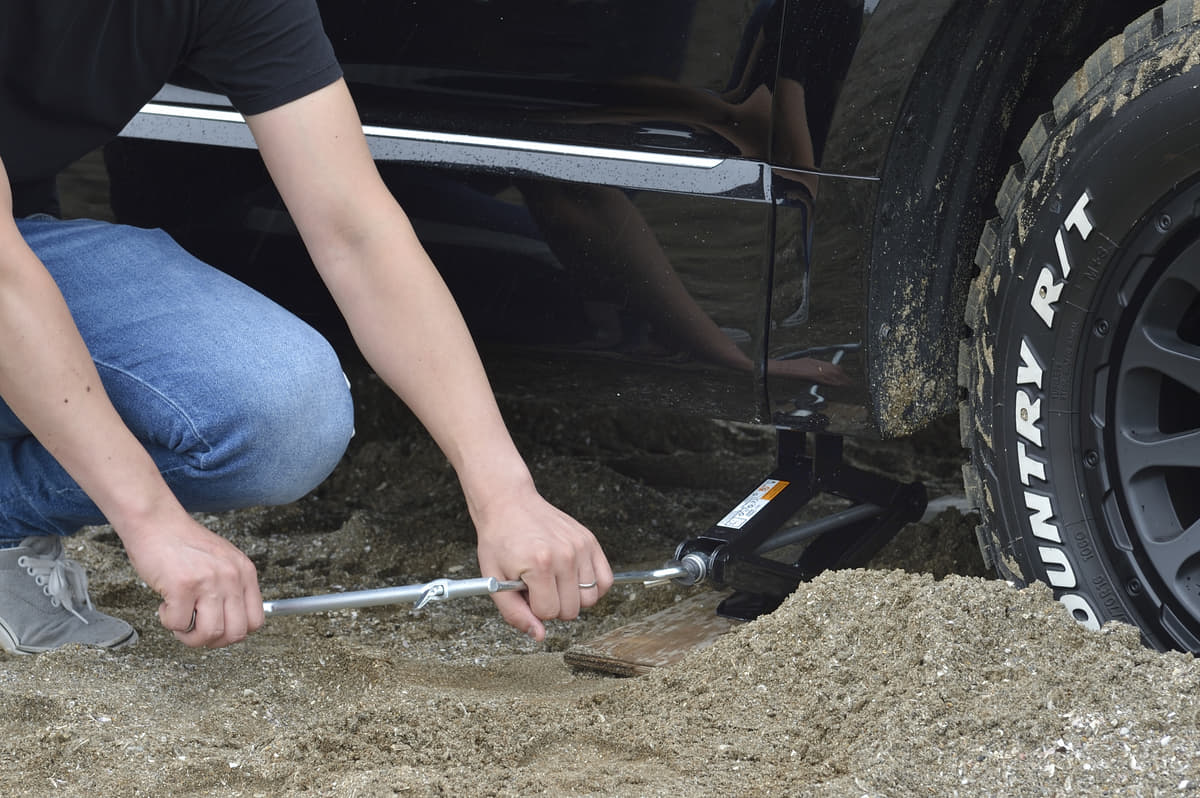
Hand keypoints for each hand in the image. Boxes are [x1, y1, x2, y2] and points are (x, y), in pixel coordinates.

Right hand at [121, 514, 263, 647]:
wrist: (156, 522)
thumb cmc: (183, 543)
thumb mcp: (223, 560)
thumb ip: (232, 586)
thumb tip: (231, 621)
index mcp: (245, 572)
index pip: (256, 621)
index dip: (234, 633)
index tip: (218, 629)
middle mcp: (232, 577)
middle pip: (235, 633)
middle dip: (212, 641)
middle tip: (195, 630)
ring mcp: (209, 582)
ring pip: (209, 634)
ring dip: (189, 636)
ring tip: (179, 619)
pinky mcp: (183, 586)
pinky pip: (178, 624)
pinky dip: (168, 622)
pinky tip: (165, 605)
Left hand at [473, 483, 612, 640]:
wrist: (509, 504)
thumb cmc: (500, 540)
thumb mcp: (494, 580)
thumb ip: (514, 613)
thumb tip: (539, 635)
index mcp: (539, 565)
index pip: (548, 612)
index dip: (534, 608)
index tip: (525, 593)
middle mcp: (564, 555)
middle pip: (572, 610)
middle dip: (553, 605)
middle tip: (538, 587)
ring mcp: (581, 546)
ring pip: (590, 599)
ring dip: (572, 598)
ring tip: (554, 581)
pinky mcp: (590, 541)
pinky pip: (605, 580)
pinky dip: (593, 587)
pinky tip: (573, 579)